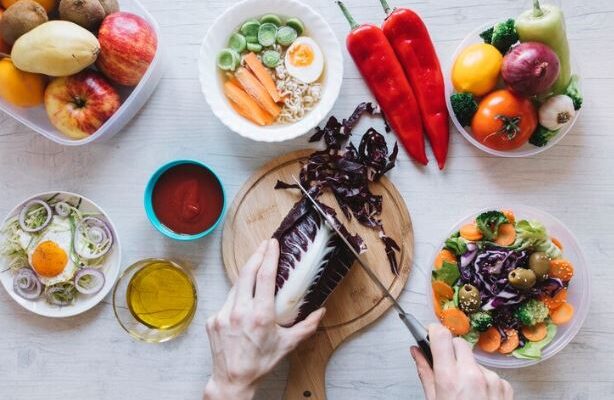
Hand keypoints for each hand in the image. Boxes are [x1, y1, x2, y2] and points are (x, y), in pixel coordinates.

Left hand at [204, 239, 325, 399]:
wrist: (233, 379)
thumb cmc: (260, 363)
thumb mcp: (288, 345)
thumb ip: (307, 326)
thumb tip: (321, 312)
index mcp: (261, 316)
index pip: (264, 277)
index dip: (269, 257)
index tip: (272, 245)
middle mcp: (240, 312)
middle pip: (247, 273)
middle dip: (256, 255)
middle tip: (264, 244)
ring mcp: (224, 314)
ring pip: (236, 285)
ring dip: (246, 272)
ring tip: (256, 263)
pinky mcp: (214, 319)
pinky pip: (227, 300)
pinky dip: (237, 294)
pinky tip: (244, 294)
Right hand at [411, 324, 512, 399]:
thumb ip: (425, 372)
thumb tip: (416, 351)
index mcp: (450, 378)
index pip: (442, 336)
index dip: (434, 331)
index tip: (430, 334)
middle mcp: (472, 375)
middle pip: (458, 343)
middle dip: (449, 349)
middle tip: (444, 365)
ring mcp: (492, 380)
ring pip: (474, 360)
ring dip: (467, 368)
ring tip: (464, 392)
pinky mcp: (505, 387)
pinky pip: (490, 374)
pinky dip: (482, 381)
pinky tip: (478, 398)